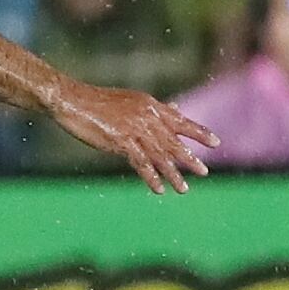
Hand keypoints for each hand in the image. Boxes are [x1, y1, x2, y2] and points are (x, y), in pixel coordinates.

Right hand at [49, 77, 215, 193]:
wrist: (72, 100)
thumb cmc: (96, 101)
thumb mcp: (130, 100)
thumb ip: (153, 109)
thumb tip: (175, 109)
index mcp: (150, 106)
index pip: (180, 121)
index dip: (198, 132)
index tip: (216, 143)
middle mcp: (147, 117)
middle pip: (173, 142)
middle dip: (189, 159)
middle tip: (204, 173)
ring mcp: (135, 129)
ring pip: (159, 156)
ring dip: (172, 174)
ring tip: (184, 189)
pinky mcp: (121, 141)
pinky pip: (141, 163)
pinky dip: (151, 177)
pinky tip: (159, 189)